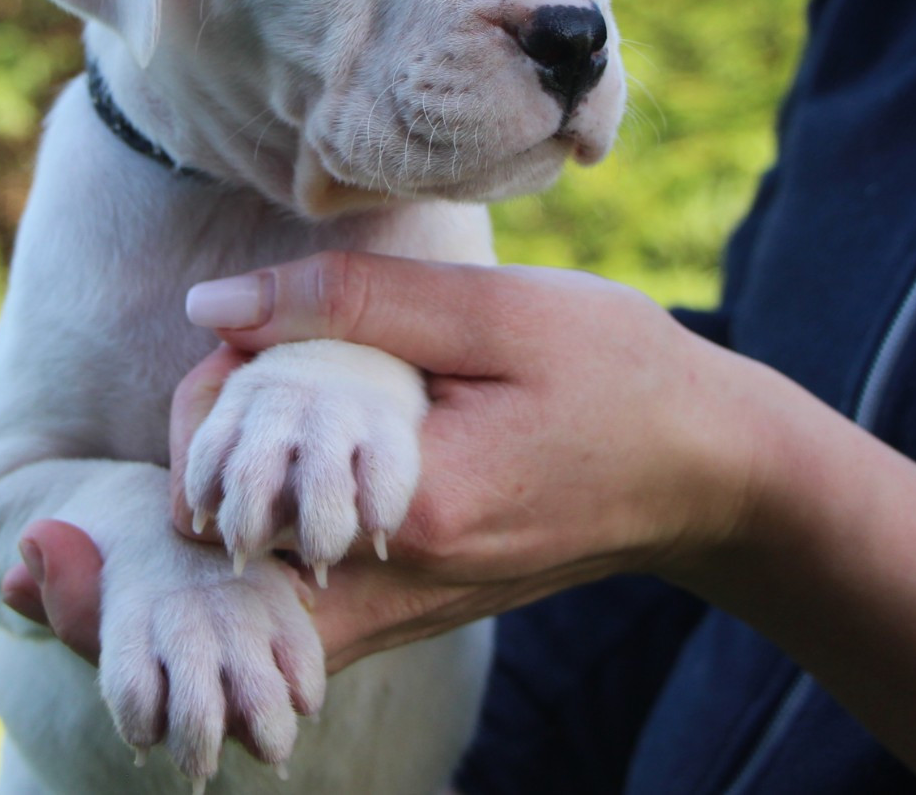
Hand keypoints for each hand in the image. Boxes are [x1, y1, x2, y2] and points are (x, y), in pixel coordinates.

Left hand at [173, 252, 760, 668]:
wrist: (707, 472)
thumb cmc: (615, 373)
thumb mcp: (494, 310)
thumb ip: (350, 302)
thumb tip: (210, 303)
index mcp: (409, 509)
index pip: (231, 479)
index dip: (211, 395)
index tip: (252, 335)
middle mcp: (392, 586)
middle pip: (221, 546)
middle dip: (208, 447)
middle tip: (256, 366)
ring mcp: (400, 612)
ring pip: (249, 586)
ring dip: (232, 494)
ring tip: (275, 411)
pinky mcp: (411, 609)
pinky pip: (298, 600)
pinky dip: (273, 531)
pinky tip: (304, 462)